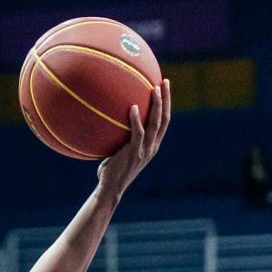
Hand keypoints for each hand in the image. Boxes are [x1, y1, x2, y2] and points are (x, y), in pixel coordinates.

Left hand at [97, 80, 170, 200]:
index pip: (164, 121)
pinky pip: (137, 133)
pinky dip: (136, 119)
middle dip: (166, 99)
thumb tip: (105, 119)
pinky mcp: (134, 153)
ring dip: (157, 105)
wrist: (110, 189)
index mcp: (152, 145)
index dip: (166, 104)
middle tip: (165, 82)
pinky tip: (133, 106)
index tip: (165, 88)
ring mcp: (145, 150)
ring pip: (155, 124)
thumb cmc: (111, 170)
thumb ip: (119, 137)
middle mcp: (152, 146)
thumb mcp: (118, 151)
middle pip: (165, 119)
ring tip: (154, 89)